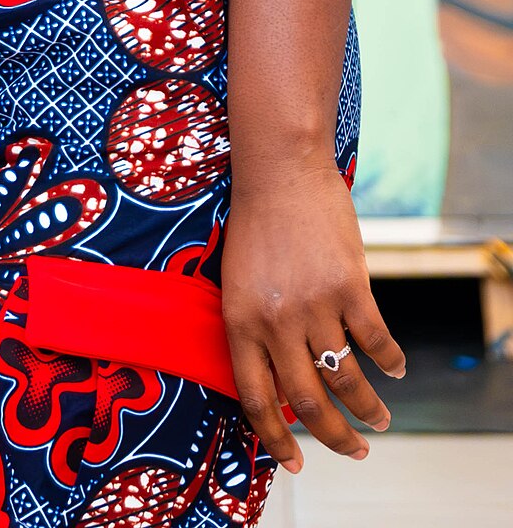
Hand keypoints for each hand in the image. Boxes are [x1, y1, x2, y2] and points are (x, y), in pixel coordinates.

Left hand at [222, 163, 402, 470]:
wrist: (278, 170)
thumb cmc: (254, 224)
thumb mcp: (236, 281)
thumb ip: (255, 329)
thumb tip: (281, 384)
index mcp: (239, 321)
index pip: (255, 398)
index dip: (276, 438)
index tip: (295, 464)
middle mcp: (275, 321)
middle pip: (308, 401)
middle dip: (334, 437)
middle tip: (355, 451)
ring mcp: (315, 305)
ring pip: (347, 379)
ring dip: (368, 408)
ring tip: (380, 419)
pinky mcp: (350, 287)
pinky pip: (377, 341)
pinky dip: (390, 361)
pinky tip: (396, 369)